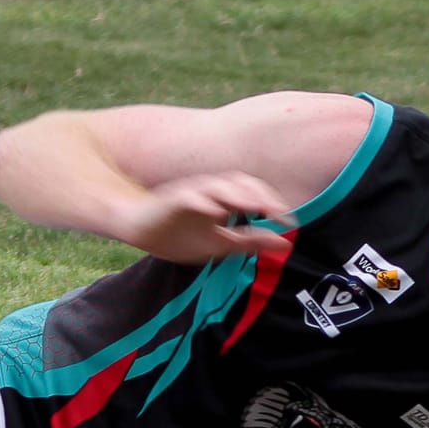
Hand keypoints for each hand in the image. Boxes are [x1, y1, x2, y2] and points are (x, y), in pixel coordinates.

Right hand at [119, 173, 292, 264]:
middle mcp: (210, 191)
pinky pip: (189, 196)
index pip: (253, 193)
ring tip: (254, 208)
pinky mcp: (171, 200)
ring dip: (237, 195)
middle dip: (260, 196)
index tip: (288, 222)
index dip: (273, 203)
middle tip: (277, 213)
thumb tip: (286, 244)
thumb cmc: (179, 235)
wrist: (140, 231)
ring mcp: (190, 193)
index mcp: (223, 200)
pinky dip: (204, 202)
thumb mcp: (221, 244)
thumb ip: (252, 242)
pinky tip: (216, 213)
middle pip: (239, 183)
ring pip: (217, 186)